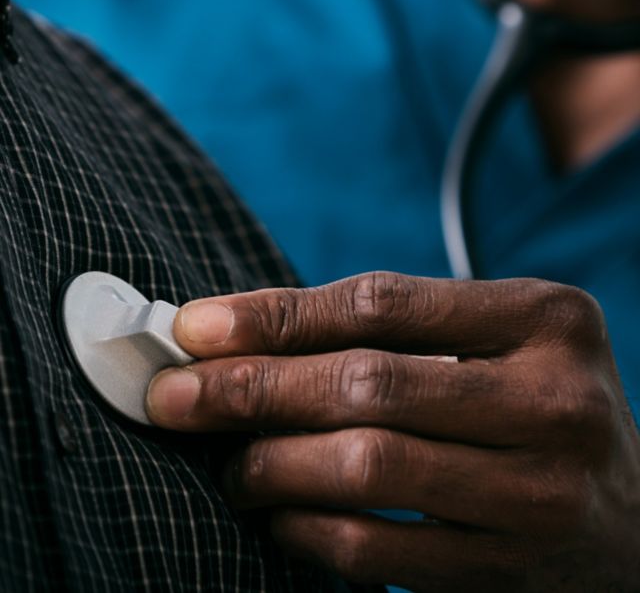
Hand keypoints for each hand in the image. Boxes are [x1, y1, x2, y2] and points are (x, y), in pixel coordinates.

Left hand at [146, 274, 639, 591]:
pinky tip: (277, 516)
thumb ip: (389, 334)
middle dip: (251, 390)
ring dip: (271, 465)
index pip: (383, 303)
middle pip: (368, 384)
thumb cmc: (532, 405)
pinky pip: (385, 551)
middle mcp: (556, 400)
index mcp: (547, 319)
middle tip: (175, 397)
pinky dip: (310, 532)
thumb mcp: (491, 344)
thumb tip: (237, 336)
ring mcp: (543, 493)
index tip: (194, 326)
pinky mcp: (517, 572)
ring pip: (368, 469)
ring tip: (227, 463)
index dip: (275, 315)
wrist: (633, 517)